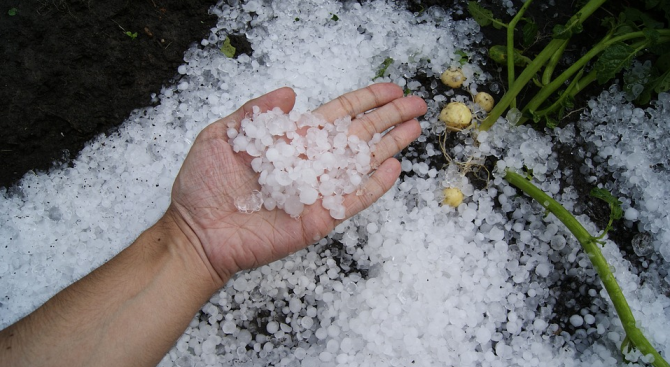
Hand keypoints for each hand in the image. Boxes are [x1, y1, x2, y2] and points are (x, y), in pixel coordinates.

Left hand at [166, 83, 426, 283]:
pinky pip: (353, 200)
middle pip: (359, 135)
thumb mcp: (222, 136)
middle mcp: (311, 162)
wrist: (197, 232)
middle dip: (389, 118)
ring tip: (416, 128)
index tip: (391, 89)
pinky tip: (394, 168)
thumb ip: (256, 112)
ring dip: (390, 145)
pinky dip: (374, 186)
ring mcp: (318, 190)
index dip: (365, 101)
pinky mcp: (319, 217)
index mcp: (292, 140)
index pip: (338, 115)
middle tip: (418, 103)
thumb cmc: (204, 185)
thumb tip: (290, 90)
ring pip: (362, 163)